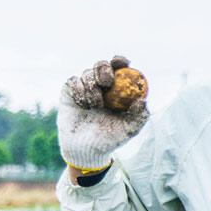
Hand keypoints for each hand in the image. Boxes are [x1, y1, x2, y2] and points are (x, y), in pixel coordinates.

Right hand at [57, 56, 147, 170]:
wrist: (87, 149)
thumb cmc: (111, 138)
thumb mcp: (129, 128)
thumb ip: (139, 115)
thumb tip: (142, 100)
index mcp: (117, 88)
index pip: (118, 67)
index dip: (119, 61)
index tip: (122, 63)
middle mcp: (100, 85)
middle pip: (101, 64)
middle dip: (103, 69)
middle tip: (107, 82)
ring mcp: (84, 87)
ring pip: (86, 74)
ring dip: (92, 88)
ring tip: (95, 106)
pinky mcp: (69, 92)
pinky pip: (73, 82)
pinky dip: (79, 91)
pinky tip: (84, 106)